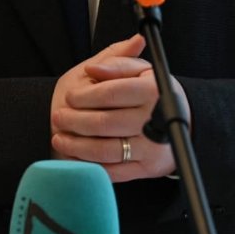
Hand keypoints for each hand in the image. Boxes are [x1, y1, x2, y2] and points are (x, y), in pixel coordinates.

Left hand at [49, 34, 185, 181]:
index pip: (111, 93)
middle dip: (75, 120)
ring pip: (106, 149)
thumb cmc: (146, 91)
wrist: (175, 122)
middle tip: (58, 116)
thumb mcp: (136, 69)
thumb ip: (115, 62)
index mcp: (153, 91)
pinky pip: (114, 171)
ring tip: (59, 138)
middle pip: (105, 123)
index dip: (85, 95)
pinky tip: (75, 156)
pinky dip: (91, 164)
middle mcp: (157, 120)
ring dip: (77, 145)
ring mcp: (152, 147)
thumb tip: (93, 68)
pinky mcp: (148, 168)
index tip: (70, 97)